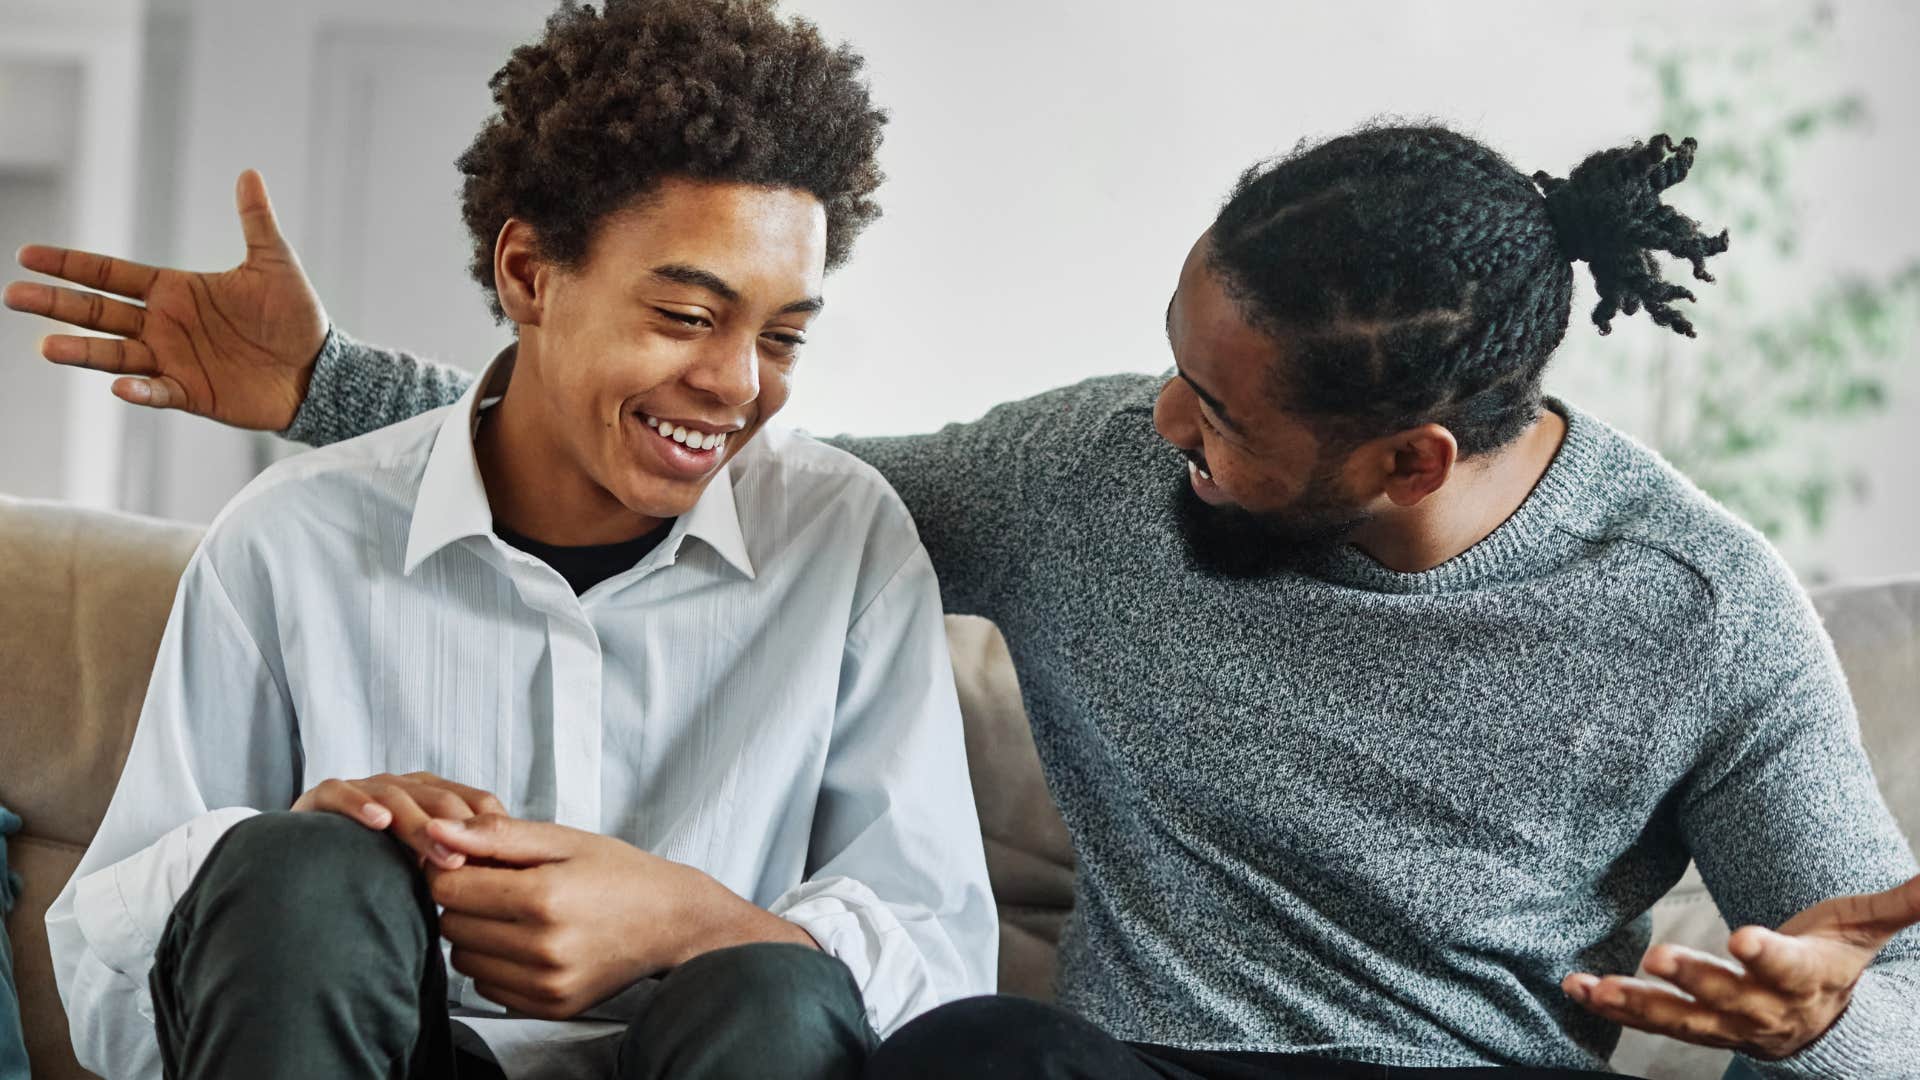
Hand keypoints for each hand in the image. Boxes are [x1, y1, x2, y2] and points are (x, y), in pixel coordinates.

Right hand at [4, 169, 326, 429]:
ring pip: (116, 354)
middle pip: (99, 312)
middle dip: (58, 303)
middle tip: (15, 295)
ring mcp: (174, 360)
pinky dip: (139, 390)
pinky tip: (120, 385)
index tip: (28, 255)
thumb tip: (250, 173)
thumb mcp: (275, 263)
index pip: (111, 274)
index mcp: (175, 290)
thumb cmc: (295, 316)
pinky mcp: (192, 392)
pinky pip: (158, 392)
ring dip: (83, 351)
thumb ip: (255, 221)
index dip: (71, 265)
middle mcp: (164, 324)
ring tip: (46, 346)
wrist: (318, 369)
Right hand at [291, 771, 505, 870]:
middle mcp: (404, 788)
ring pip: (399, 796)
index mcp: (435, 799)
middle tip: (469, 865)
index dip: (490, 830)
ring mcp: (365, 789)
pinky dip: (360, 804)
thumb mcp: (427, 874)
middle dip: (459, 831)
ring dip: (421, 825)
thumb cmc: (379, 874)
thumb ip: (459, 874)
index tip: (501, 865)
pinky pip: (341, 792)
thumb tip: (505, 899)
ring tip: (439, 856)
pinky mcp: (323, 796)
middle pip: (441, 800)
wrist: (307, 869)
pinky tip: (378, 821)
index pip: (475, 803)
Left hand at [423, 814, 814, 1019]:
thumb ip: (496, 835)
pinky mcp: (550, 1007)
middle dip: (464, 901)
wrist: (672, 922)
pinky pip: (487, 988)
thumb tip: (435, 831)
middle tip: (501, 885)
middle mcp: (543, 947)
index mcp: (544, 896)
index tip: (475, 861)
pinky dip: (496, 964)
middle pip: (451, 925)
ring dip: (477, 935)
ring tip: (516, 914)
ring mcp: (547, 983)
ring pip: (464, 960)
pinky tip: (527, 943)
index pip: (447, 888)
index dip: (452, 868)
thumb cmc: (619, 873)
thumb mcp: (563, 839)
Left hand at [1563, 873, 1919, 1059]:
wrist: (1819, 1027)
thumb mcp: (1862, 930)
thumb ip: (1897, 904)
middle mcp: (1762, 1009)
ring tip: (1596, 987)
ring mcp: (1723, 1023)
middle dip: (1693, 980)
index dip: (1766, 956)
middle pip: (1727, 999)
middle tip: (1658, 957)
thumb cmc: (1832, 961)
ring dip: (1636, 1004)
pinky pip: (1647, 1020)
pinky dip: (1611, 1007)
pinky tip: (1578, 988)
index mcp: (1804, 980)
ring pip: (1678, 1019)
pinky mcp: (1689, 1026)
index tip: (1741, 937)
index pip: (1786, 969)